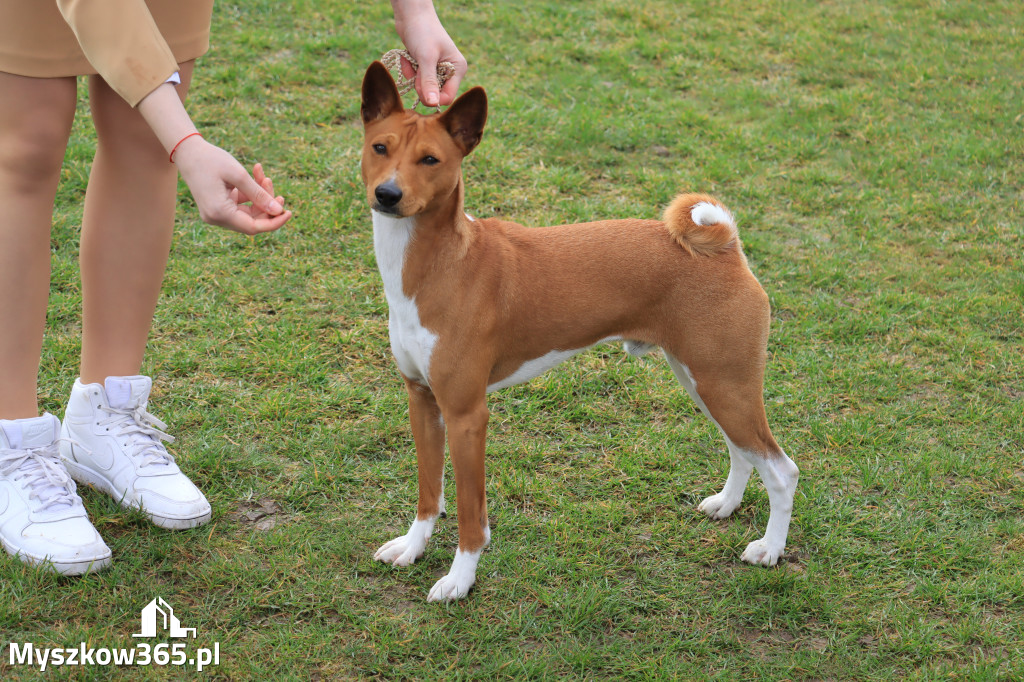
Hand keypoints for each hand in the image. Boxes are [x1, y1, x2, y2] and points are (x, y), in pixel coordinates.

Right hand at [172, 137, 291, 234]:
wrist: (187, 151)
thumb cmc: (211, 160)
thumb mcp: (239, 175)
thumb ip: (259, 194)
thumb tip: (279, 211)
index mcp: (219, 213)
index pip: (253, 227)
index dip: (274, 222)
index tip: (288, 212)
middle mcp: (216, 218)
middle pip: (252, 220)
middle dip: (267, 204)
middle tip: (273, 183)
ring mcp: (216, 214)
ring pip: (248, 212)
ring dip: (259, 195)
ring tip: (262, 174)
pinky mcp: (218, 207)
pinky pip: (241, 205)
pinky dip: (250, 192)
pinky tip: (254, 174)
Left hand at [392, 0, 466, 106]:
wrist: (410, 14)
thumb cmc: (422, 31)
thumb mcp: (426, 57)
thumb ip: (429, 82)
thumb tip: (432, 104)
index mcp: (457, 69)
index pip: (448, 97)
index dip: (433, 97)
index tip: (420, 88)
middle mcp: (450, 71)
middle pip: (434, 94)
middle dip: (421, 84)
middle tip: (415, 69)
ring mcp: (438, 70)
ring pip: (423, 87)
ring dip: (413, 76)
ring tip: (411, 59)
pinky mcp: (426, 67)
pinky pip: (417, 80)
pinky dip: (410, 71)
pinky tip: (408, 58)